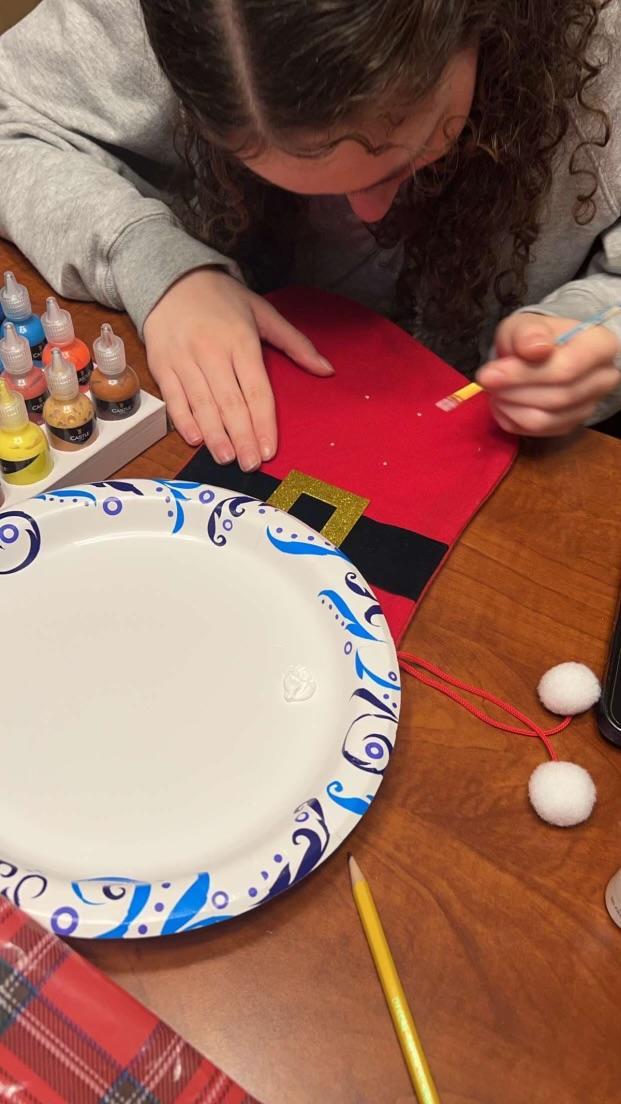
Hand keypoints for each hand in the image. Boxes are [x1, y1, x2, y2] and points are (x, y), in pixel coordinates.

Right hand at [143, 269, 333, 468]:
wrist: (172, 278)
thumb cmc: (222, 299)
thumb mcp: (263, 312)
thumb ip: (295, 343)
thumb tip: (327, 370)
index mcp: (240, 340)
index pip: (256, 390)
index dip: (264, 422)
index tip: (270, 449)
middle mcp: (211, 351)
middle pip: (230, 402)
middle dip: (242, 437)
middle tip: (251, 464)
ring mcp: (183, 358)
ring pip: (202, 404)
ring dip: (215, 435)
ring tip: (227, 458)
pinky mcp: (162, 364)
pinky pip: (174, 398)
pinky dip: (184, 421)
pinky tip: (196, 439)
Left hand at [477, 311, 619, 435]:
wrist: (540, 353)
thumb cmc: (535, 337)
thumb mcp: (526, 324)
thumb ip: (529, 332)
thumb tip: (534, 349)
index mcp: (601, 345)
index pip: (567, 368)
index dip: (523, 374)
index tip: (488, 373)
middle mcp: (603, 379)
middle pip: (557, 397)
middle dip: (513, 391)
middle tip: (486, 381)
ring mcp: (589, 406)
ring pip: (545, 420)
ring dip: (510, 407)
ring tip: (493, 391)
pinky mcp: (570, 425)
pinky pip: (537, 433)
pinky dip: (511, 420)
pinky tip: (502, 403)